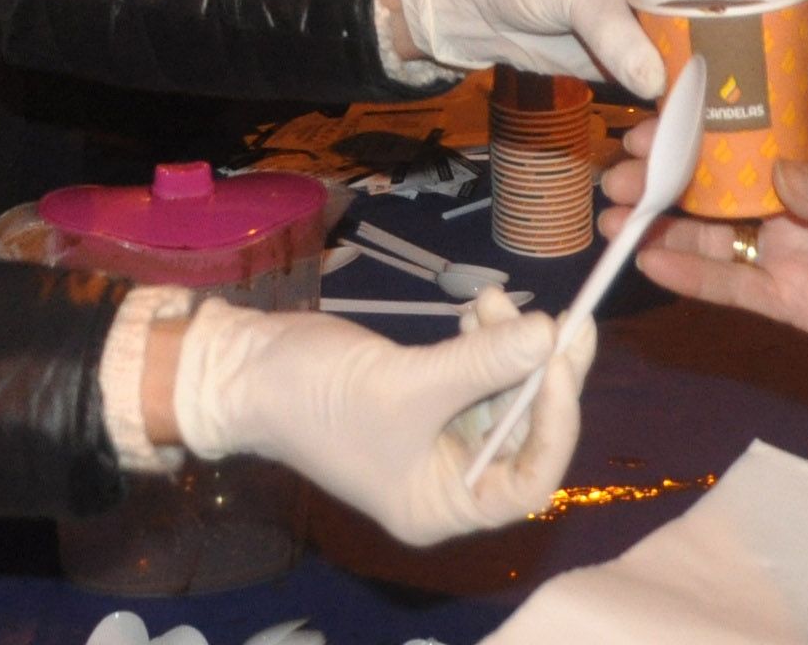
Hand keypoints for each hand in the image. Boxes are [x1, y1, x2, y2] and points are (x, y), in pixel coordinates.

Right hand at [172, 290, 592, 544]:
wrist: (245, 370)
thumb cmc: (316, 399)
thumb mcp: (405, 384)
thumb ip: (481, 363)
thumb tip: (550, 336)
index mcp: (442, 507)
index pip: (530, 481)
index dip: (554, 425)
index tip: (559, 366)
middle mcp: (447, 481)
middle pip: (523, 433)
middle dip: (538, 374)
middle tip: (562, 321)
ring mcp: (437, 438)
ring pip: (503, 395)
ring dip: (510, 347)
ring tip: (493, 301)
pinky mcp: (426, 398)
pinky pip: (477, 374)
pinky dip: (485, 342)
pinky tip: (479, 310)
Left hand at [397, 0, 807, 97]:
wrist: (478, 0)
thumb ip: (614, 31)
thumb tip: (659, 81)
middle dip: (805, 25)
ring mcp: (666, 15)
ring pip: (739, 38)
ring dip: (779, 64)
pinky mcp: (646, 55)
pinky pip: (699, 74)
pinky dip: (729, 93)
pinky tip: (758, 118)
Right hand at [604, 120, 807, 361]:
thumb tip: (777, 175)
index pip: (745, 137)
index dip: (695, 132)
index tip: (650, 127)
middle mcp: (794, 200)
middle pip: (715, 186)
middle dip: (664, 180)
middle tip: (616, 180)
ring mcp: (788, 251)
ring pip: (712, 235)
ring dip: (663, 228)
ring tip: (614, 222)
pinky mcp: (790, 301)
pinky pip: (732, 286)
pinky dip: (691, 276)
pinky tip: (650, 263)